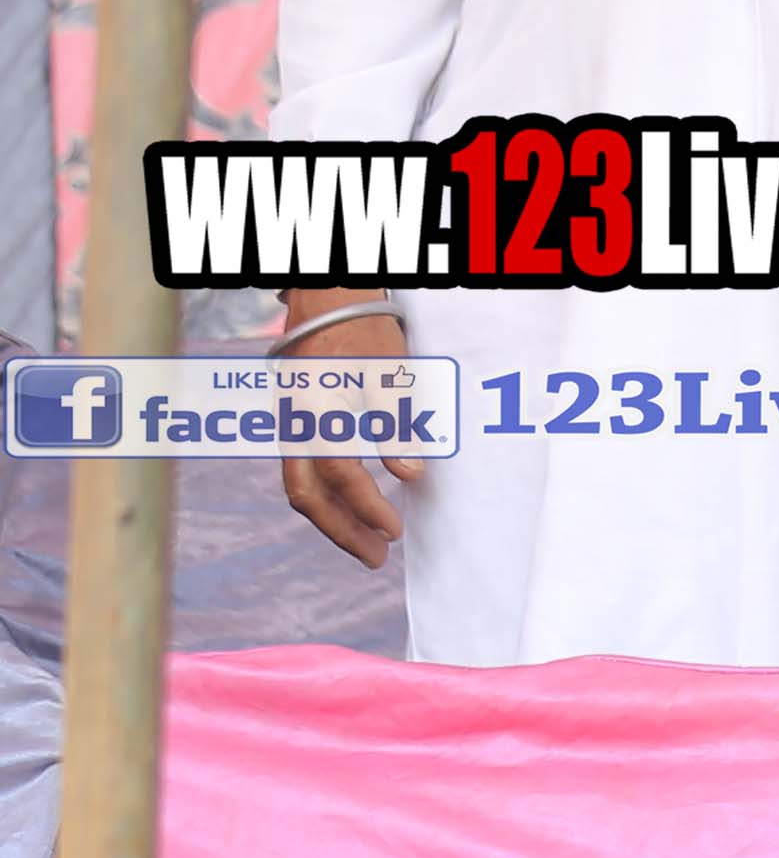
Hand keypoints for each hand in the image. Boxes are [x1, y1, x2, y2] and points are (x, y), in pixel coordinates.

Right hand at [276, 295, 411, 566]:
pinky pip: (303, 472)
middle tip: (377, 559)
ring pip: (301, 486)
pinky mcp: (293, 425)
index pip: (341, 473)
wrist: (325, 299)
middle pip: (308, 493)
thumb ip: (398, 425)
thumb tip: (411, 475)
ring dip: (333, 520)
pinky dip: (327, 498)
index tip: (394, 532)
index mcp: (318, 410)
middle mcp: (295, 424)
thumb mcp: (390, 373)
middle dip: (342, 530)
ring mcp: (289, 425)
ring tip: (368, 547)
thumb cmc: (364, 331)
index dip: (368, 506)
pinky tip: (353, 513)